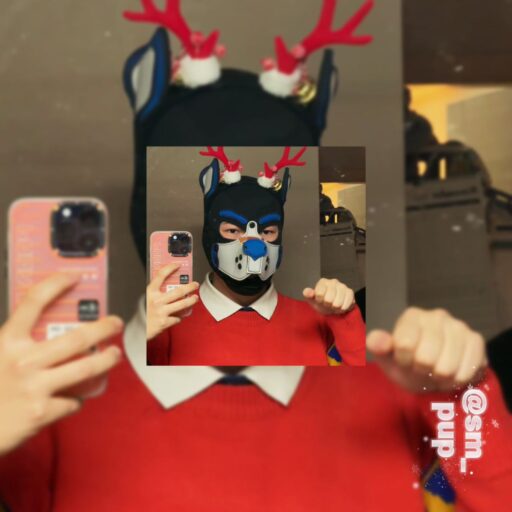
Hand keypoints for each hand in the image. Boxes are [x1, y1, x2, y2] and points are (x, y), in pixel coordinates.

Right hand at [0, 273, 122, 455]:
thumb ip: (15, 343)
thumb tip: (44, 331)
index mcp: (5, 341)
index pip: (33, 301)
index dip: (56, 283)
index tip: (75, 276)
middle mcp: (22, 361)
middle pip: (77, 337)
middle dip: (104, 328)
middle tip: (115, 323)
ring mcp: (34, 387)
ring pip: (86, 367)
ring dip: (106, 360)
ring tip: (114, 355)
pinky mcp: (41, 413)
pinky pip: (72, 401)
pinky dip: (76, 399)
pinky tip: (72, 398)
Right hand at [146, 264, 199, 340]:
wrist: (136, 330)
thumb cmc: (142, 313)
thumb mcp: (146, 299)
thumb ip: (156, 293)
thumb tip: (170, 286)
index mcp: (150, 292)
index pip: (161, 275)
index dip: (170, 268)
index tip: (178, 265)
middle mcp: (156, 301)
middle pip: (178, 291)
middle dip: (190, 287)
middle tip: (195, 285)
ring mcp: (161, 312)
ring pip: (182, 304)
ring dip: (191, 300)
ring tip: (194, 298)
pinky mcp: (165, 322)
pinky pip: (178, 317)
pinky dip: (180, 316)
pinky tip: (179, 315)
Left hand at [303, 278, 354, 315]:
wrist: (332, 307)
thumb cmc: (321, 302)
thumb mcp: (312, 299)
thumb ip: (308, 294)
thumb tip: (307, 292)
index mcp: (323, 282)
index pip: (320, 294)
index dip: (320, 301)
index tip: (320, 301)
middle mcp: (333, 281)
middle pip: (329, 299)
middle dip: (328, 305)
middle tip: (328, 304)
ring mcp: (343, 286)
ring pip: (338, 303)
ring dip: (335, 308)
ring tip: (334, 306)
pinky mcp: (350, 292)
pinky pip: (347, 303)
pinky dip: (343, 308)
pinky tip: (341, 307)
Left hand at [367, 307, 486, 392]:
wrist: (435, 374)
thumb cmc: (408, 363)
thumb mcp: (388, 358)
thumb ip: (379, 347)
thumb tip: (375, 340)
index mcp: (412, 316)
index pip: (404, 344)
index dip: (404, 360)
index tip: (406, 360)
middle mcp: (437, 315)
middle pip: (426, 358)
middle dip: (423, 370)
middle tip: (423, 368)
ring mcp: (459, 326)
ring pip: (447, 367)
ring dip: (440, 377)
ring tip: (437, 371)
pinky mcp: (476, 340)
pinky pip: (467, 370)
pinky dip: (457, 379)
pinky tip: (453, 372)